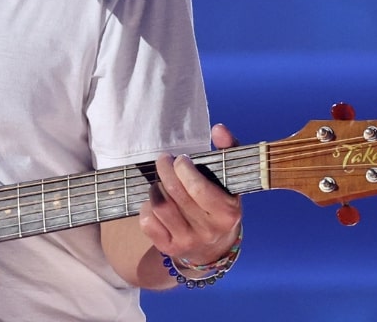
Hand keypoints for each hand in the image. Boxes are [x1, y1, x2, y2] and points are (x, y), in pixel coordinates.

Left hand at [138, 123, 243, 265]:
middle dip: (165, 170)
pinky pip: (148, 222)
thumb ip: (228, 150)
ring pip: (159, 206)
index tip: (181, 159)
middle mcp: (208, 231)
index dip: (184, 169)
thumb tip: (219, 129)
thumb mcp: (230, 180)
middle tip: (164, 161)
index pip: (198, 189)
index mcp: (227, 214)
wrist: (214, 247)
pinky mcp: (168, 248)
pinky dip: (146, 207)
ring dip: (155, 188)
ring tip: (160, 181)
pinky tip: (156, 201)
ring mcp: (187, 241)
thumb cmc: (220, 203)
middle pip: (175, 194)